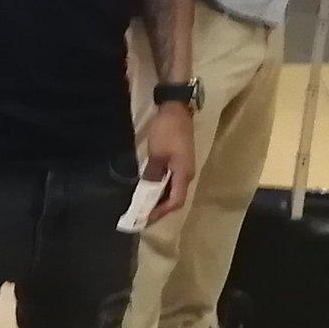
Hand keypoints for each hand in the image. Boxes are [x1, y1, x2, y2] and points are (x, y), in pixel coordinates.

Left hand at [141, 107, 193, 225]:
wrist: (176, 110)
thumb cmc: (167, 131)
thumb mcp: (156, 153)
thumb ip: (152, 174)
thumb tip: (147, 191)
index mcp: (183, 174)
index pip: (175, 201)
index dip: (161, 212)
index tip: (145, 218)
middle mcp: (187, 175)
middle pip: (175, 199)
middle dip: (159, 210)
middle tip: (142, 217)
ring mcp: (184, 169)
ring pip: (173, 191)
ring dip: (160, 200)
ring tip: (144, 207)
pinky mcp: (180, 163)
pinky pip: (171, 182)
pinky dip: (161, 190)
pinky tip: (150, 191)